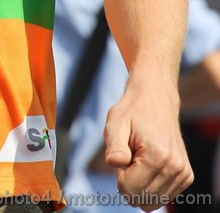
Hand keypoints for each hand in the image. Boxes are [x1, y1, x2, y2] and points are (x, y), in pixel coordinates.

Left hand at [103, 82, 192, 209]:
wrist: (156, 99)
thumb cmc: (132, 111)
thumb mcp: (116, 122)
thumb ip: (114, 146)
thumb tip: (115, 163)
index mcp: (157, 155)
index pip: (128, 190)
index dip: (119, 174)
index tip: (124, 154)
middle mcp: (175, 167)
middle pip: (141, 199)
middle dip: (130, 182)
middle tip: (131, 156)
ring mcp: (183, 173)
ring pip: (152, 202)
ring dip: (141, 184)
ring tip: (141, 158)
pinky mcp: (186, 176)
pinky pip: (162, 197)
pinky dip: (152, 185)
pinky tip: (151, 164)